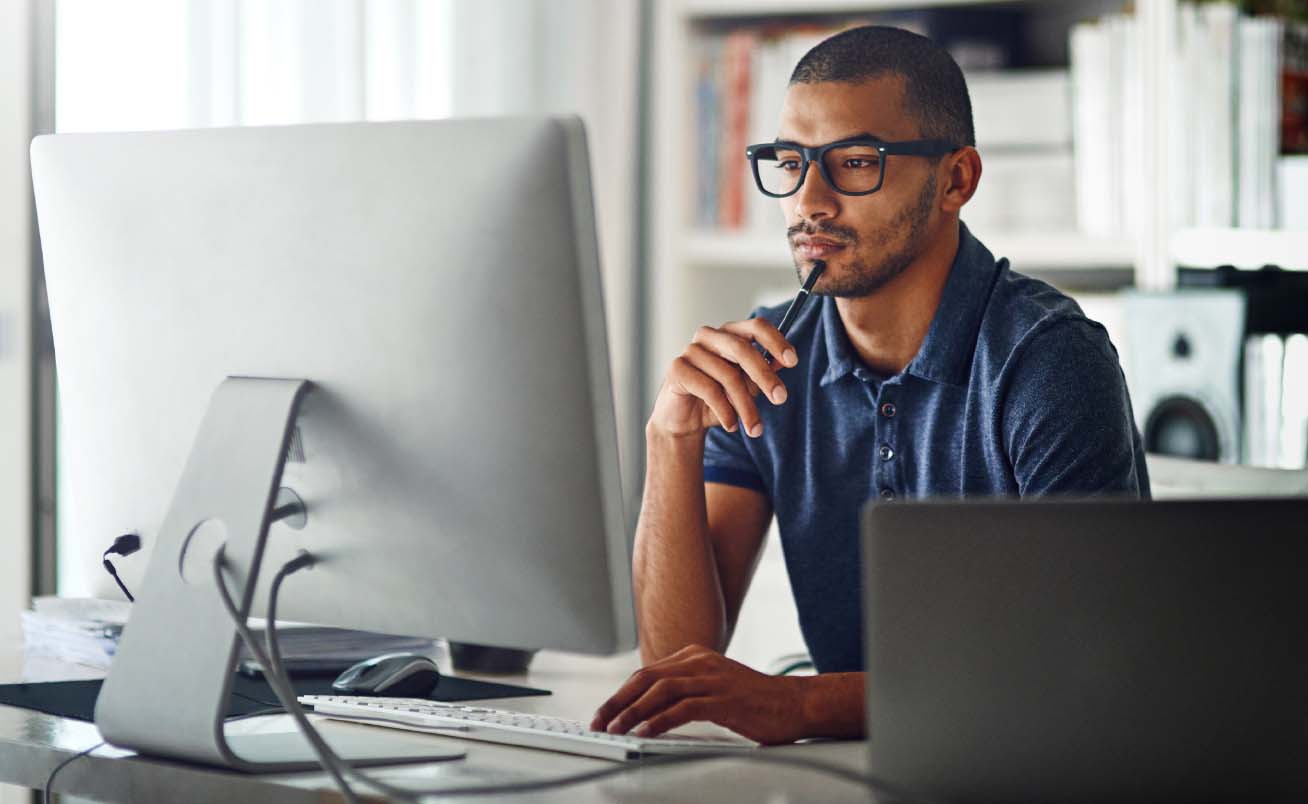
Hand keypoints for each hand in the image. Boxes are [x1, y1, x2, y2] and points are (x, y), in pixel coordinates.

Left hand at [589, 645, 809, 744]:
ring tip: (615, 729)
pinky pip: (683, 708)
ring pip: (660, 691)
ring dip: (632, 712)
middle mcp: (700, 662)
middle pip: (646, 678)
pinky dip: (659, 720)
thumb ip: (685, 692)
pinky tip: (645, 732)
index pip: (646, 673)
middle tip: (599, 722)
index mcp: (694, 657)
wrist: (795, 703)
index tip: (603, 713)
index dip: (620, 694)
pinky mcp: (724, 699)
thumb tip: (649, 711)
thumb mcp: (713, 687)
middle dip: (617, 701)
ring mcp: (712, 679)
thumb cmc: (754, 701)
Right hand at [649, 319, 797, 439]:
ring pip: (728, 375)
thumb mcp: (747, 386)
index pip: (756, 327)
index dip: (776, 341)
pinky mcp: (677, 369)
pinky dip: (725, 411)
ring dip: (746, 406)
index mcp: (729, 334)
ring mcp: (691, 351)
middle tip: (780, 398)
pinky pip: (709, 389)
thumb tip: (782, 362)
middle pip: (742, 349)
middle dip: (764, 376)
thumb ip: (763, 372)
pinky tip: (732, 425)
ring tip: (755, 429)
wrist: (684, 419)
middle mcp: (709, 336)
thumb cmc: (718, 399)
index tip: (793, 361)